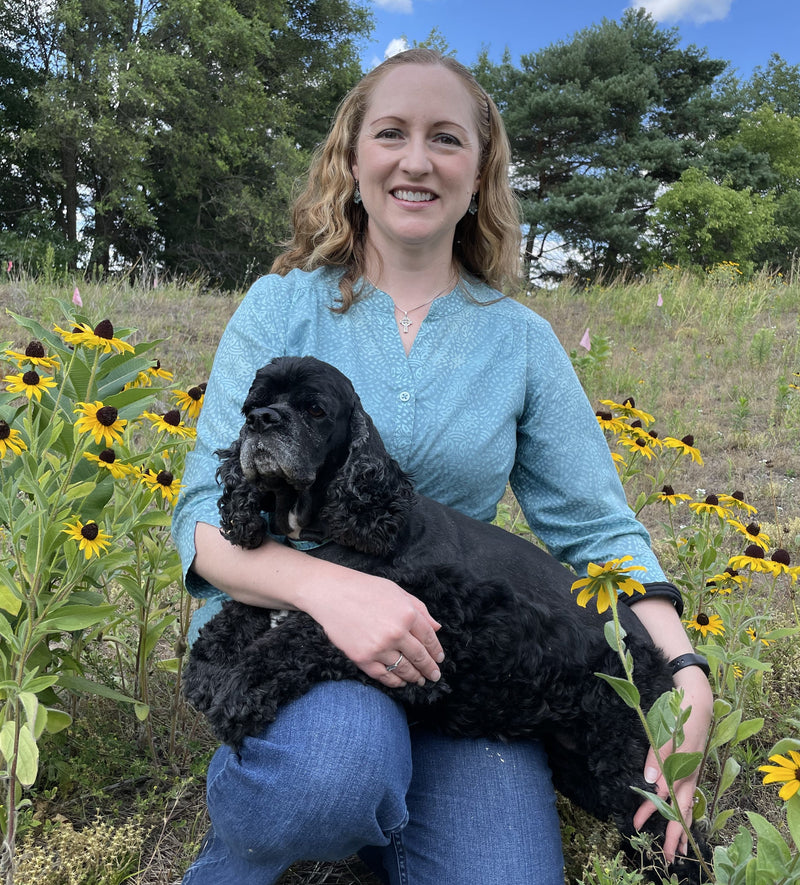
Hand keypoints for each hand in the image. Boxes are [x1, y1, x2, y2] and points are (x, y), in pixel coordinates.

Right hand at [299, 566, 444, 687]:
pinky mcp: (363, 658)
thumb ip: (420, 610)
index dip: (436, 651)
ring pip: (404, 669)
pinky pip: (384, 676)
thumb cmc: (365, 588)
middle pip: (420, 657)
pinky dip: (395, 682)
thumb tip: (437, 627)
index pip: (429, 638)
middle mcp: (396, 633)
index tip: (439, 659)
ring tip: (420, 680)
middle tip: (435, 676)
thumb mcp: (397, 592)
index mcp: (408, 614)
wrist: (331, 594)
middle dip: (430, 669)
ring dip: (415, 677)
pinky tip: (400, 682)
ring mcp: (379, 647)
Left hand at [633, 666, 712, 862]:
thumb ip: (659, 756)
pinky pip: (684, 789)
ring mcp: (690, 767)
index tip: (647, 833)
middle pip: (680, 808)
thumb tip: (652, 784)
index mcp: (685, 768)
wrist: (696, 691)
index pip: (674, 803)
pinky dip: (679, 804)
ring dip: (674, 821)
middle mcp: (689, 772)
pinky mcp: (688, 761)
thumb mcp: (668, 731)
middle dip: (671, 832)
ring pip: (683, 801)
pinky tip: (674, 810)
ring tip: (668, 841)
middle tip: (664, 855)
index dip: (661, 820)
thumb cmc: (681, 710)